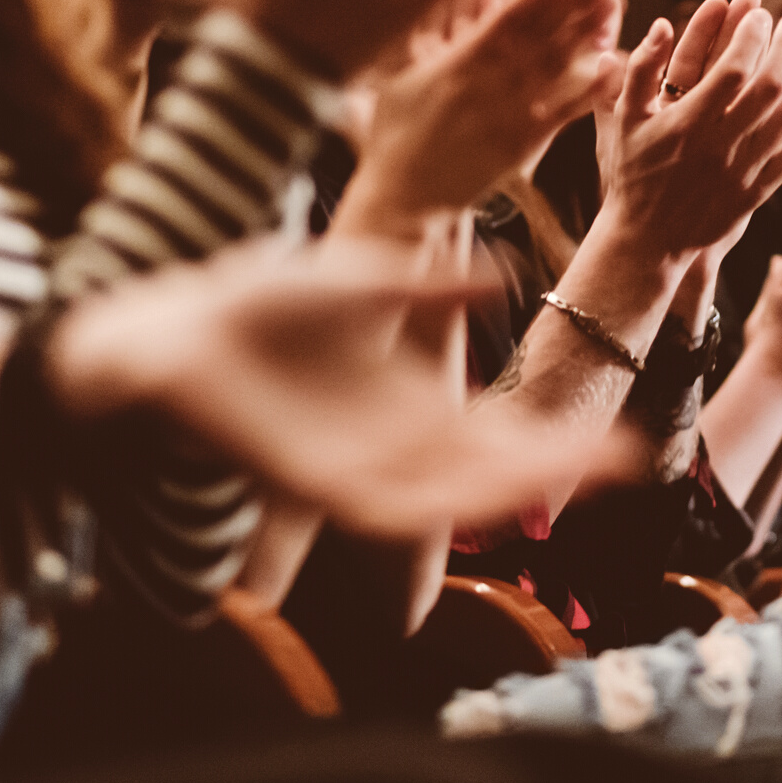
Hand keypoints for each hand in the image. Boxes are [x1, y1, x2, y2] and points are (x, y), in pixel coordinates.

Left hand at [48, 238, 643, 541]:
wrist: (154, 328)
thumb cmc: (248, 307)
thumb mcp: (360, 283)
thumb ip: (428, 287)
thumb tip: (504, 275)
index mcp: (404, 408)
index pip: (498, 433)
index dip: (558, 436)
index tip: (624, 437)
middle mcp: (387, 448)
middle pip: (489, 471)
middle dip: (556, 467)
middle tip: (626, 457)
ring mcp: (347, 469)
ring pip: (446, 497)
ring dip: (508, 489)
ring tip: (570, 471)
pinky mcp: (301, 480)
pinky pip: (378, 507)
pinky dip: (429, 506)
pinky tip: (473, 502)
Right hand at [336, 0, 625, 234]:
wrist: (403, 199)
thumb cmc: (397, 131)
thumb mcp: (405, 70)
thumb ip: (440, 26)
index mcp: (457, 62)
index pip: (507, 16)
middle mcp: (487, 85)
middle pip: (540, 33)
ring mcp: (508, 115)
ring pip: (555, 67)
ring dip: (586, 33)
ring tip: (614, 1)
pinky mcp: (522, 145)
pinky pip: (562, 113)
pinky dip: (588, 90)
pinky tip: (614, 65)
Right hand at [593, 0, 781, 265]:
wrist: (647, 242)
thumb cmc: (630, 176)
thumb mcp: (621, 122)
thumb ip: (638, 71)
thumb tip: (662, 24)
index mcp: (686, 126)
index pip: (732, 70)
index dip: (751, 36)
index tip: (760, 13)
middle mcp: (719, 148)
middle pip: (770, 88)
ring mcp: (742, 172)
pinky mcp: (756, 193)